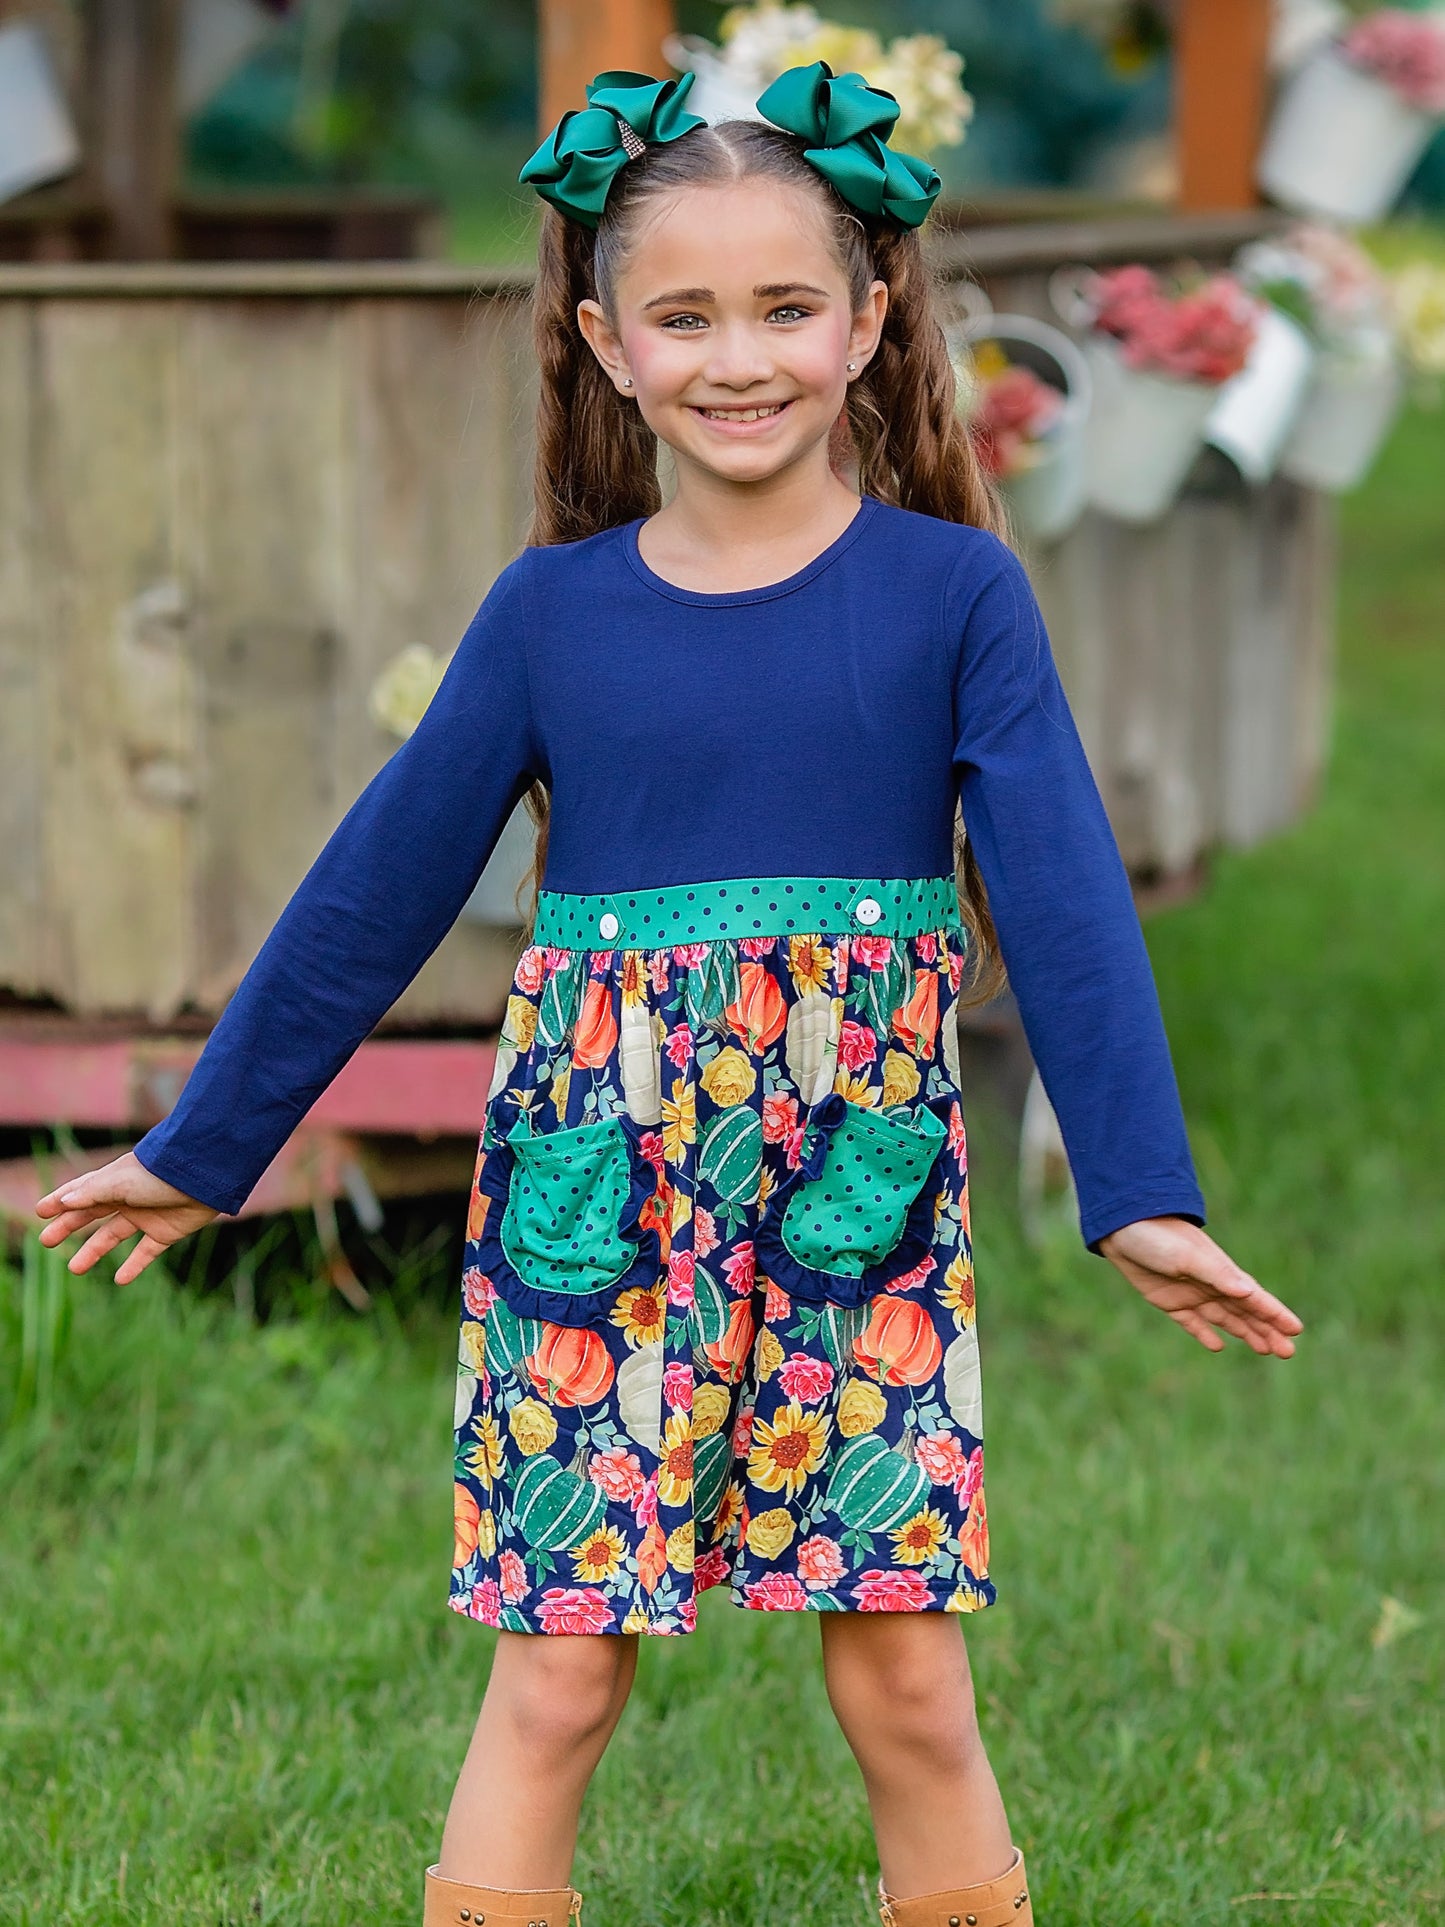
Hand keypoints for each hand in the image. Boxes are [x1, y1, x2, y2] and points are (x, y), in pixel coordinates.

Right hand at [35, 1152, 220, 1284]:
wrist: (205, 1176)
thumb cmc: (159, 1174)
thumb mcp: (120, 1183)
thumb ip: (91, 1194)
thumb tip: (64, 1202)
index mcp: (114, 1181)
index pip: (80, 1192)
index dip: (60, 1201)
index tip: (40, 1212)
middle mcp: (127, 1198)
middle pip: (92, 1215)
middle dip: (69, 1227)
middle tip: (46, 1242)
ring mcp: (147, 1215)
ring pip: (113, 1236)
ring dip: (94, 1251)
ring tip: (74, 1268)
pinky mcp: (166, 1232)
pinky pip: (146, 1252)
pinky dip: (134, 1266)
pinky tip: (120, 1280)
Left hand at [1097, 1216, 1301, 1356]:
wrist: (1121, 1226)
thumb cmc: (1158, 1236)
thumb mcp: (1187, 1255)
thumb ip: (1216, 1274)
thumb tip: (1248, 1292)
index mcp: (1220, 1272)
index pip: (1254, 1298)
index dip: (1275, 1314)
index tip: (1296, 1330)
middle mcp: (1211, 1284)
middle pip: (1245, 1312)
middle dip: (1267, 1331)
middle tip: (1288, 1352)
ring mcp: (1191, 1293)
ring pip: (1225, 1319)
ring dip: (1245, 1333)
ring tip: (1265, 1350)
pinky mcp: (1169, 1300)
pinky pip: (1192, 1322)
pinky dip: (1205, 1334)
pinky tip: (1218, 1347)